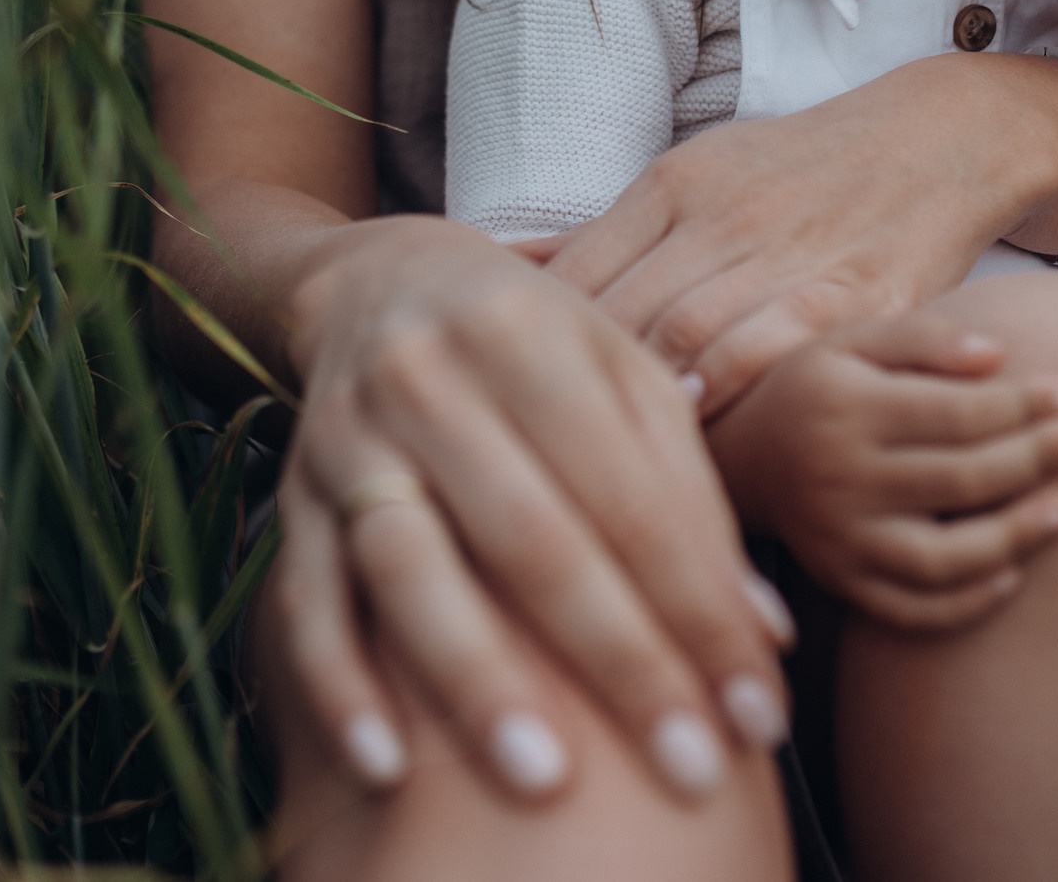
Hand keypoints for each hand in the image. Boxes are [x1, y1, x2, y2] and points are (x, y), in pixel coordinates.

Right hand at [274, 215, 795, 803]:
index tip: (755, 712)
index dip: (699, 608)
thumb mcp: (620, 374)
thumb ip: (689, 494)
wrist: (379, 279)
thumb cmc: (533, 339)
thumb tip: (763, 635)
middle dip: (617, 661)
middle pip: (530, 537)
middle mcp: (427, 381)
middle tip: (689, 769)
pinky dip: (337, 684)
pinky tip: (383, 766)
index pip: (629, 496)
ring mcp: (349, 442)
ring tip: (541, 778)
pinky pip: (304, 600)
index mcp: (528, 336)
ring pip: (409, 568)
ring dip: (474, 680)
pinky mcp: (294, 498)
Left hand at [542, 51, 1057, 415]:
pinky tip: (698, 430)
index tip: (498, 404)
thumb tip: (492, 264)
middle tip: (533, 453)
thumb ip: (601, 235)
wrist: (939, 140)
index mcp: (671, 188)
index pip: (576, 274)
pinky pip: (774, 345)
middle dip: (570, 388)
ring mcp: (787, 256)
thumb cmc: (798, 171)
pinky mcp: (856, 296)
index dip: (529, 346)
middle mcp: (721, 217)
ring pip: (685, 332)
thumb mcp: (690, 179)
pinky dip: (727, 388)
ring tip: (600, 462)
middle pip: (619, 312)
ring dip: (638, 401)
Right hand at [707, 311, 1057, 628]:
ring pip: (941, 557)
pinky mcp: (842, 581)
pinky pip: (912, 609)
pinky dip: (966, 603)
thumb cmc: (817, 387)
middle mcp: (841, 477)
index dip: (1022, 404)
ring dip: (1014, 537)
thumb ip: (921, 339)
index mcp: (846, 409)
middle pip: (959, 479)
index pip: (953, 412)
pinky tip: (1012, 576)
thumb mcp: (853, 341)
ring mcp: (841, 538)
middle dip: (1037, 459)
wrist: (741, 457)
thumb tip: (996, 354)